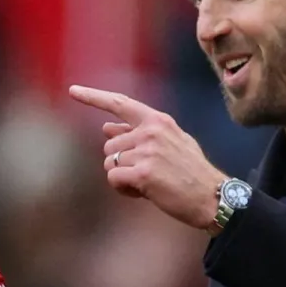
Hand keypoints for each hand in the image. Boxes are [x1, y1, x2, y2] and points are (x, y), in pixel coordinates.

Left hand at [70, 85, 224, 229]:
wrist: (212, 196)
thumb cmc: (191, 172)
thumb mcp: (170, 143)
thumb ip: (139, 132)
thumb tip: (106, 127)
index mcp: (158, 120)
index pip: (120, 103)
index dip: (93, 97)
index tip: (73, 90)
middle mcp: (150, 131)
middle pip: (109, 145)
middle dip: (120, 162)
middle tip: (145, 174)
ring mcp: (146, 151)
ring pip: (110, 164)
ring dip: (122, 177)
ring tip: (147, 183)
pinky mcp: (142, 173)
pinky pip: (113, 179)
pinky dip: (122, 189)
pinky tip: (141, 192)